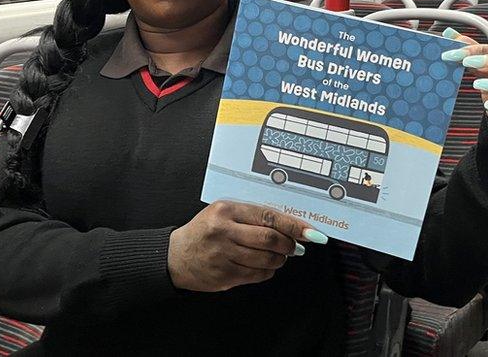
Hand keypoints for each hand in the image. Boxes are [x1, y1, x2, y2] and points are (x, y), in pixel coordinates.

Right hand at [167, 201, 326, 291]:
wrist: (176, 256)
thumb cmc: (204, 232)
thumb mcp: (224, 214)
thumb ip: (253, 217)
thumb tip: (290, 228)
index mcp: (226, 211)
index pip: (268, 217)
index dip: (294, 225)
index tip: (311, 232)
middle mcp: (224, 232)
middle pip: (270, 239)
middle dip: (289, 244)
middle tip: (294, 246)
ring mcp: (223, 255)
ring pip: (266, 259)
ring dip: (280, 259)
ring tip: (278, 255)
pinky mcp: (224, 275)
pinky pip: (258, 275)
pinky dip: (268, 271)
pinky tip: (263, 266)